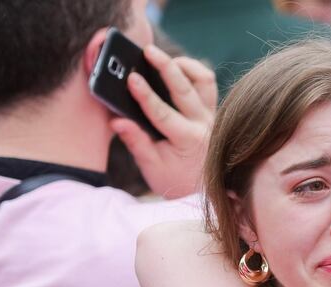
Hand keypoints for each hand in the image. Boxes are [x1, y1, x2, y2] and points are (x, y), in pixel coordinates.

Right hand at [112, 45, 216, 198]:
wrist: (204, 190)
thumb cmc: (174, 180)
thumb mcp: (151, 167)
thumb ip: (136, 142)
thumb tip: (116, 121)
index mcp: (187, 140)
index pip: (163, 114)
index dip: (144, 95)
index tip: (131, 78)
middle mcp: (204, 125)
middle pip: (185, 89)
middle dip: (165, 66)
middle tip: (147, 50)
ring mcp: (212, 116)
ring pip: (204, 81)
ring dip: (185, 66)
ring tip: (163, 59)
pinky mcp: (214, 111)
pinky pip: (208, 85)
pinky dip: (193, 73)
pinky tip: (176, 69)